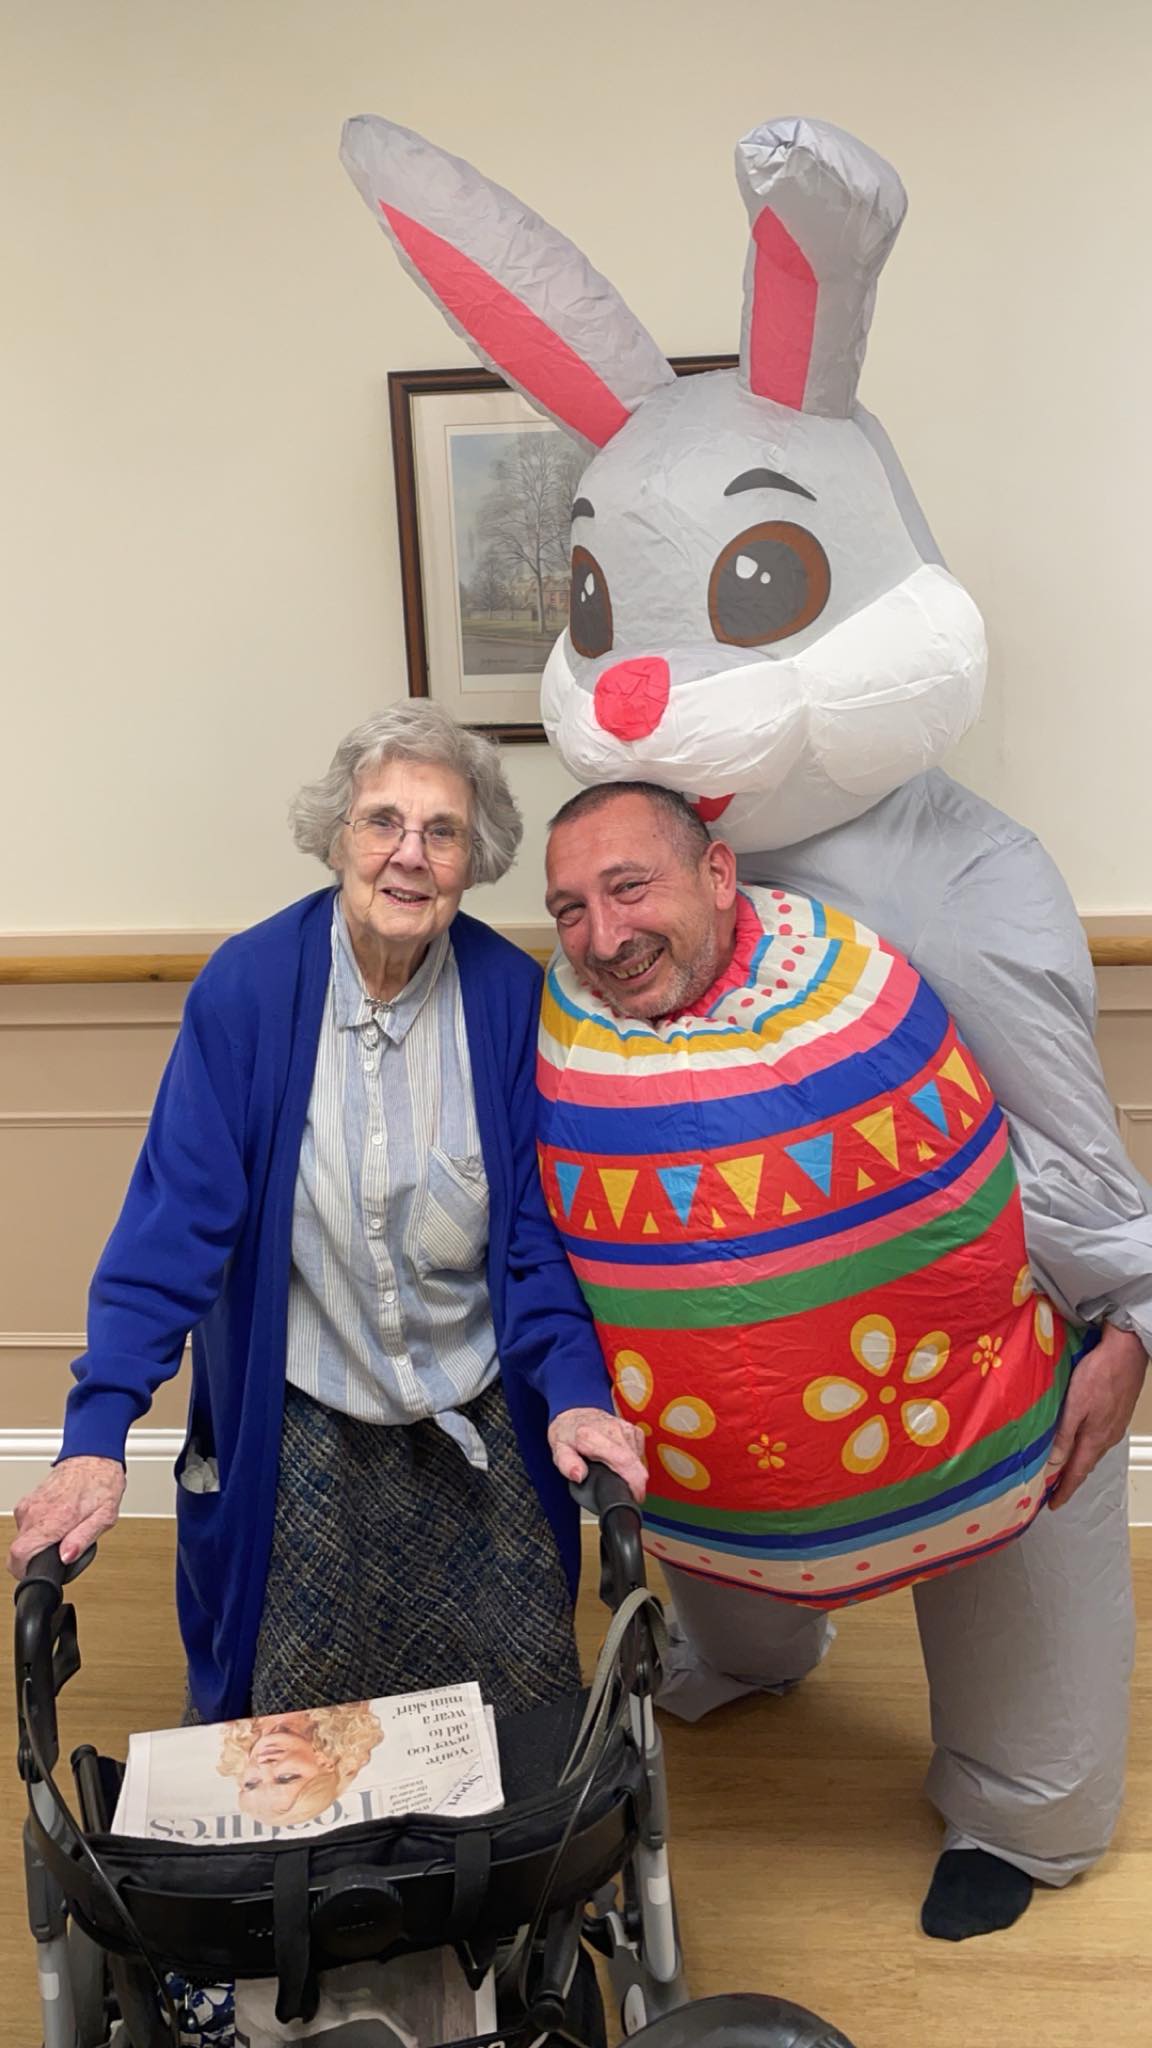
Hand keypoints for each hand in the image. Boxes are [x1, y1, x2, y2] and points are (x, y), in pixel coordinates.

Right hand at [8, 1456, 125, 1578]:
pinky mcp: (28, 1501)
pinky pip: (25, 1525)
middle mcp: (36, 1511)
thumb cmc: (102, 1483)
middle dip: (36, 1558)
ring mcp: (29, 1505)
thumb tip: (66, 1557)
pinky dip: (37, 1530)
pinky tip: (56, 1524)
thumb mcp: (105, 1516)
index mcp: (54, 1518)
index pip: (19, 1554)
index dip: (24, 1571)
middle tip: (59, 1553)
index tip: (38, 1573)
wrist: (93, 1455)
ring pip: (22, 1538)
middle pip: (18, 1550)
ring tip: (61, 1535)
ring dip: (37, 1543)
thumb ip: (83, 1539)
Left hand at [548, 1406, 647, 1502]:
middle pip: (635, 1464)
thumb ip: (566, 1464)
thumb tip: (578, 1475)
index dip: (633, 1483)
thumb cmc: (567, 1434)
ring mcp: (625, 1428)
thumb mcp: (559, 1451)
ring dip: (632, 1472)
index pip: (623, 1461)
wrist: (575, 1414)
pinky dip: (633, 1461)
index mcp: (591, 1436)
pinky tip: (619, 1460)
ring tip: (615, 1472)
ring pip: (638, 1460)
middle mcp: (612, 1429)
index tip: (633, 1496)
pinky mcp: (633, 1429)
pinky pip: (639, 1452)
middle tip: (625, 1493)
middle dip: (635, 1484)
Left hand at [1047, 1324, 1147, 1509]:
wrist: (1126, 1352)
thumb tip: (1052, 1464)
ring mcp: (1114, 1426)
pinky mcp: (1116, 1415)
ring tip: (1063, 1469)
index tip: (1053, 1504)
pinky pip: (1099, 1440)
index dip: (1064, 1490)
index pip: (1077, 1473)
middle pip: (1086, 1465)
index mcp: (1095, 1438)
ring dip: (1078, 1463)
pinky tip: (1080, 1442)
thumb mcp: (1074, 1406)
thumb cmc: (1099, 1375)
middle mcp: (1107, 1437)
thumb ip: (1064, 1436)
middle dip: (1070, 1480)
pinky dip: (1086, 1448)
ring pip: (1093, 1452)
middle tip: (1053, 1490)